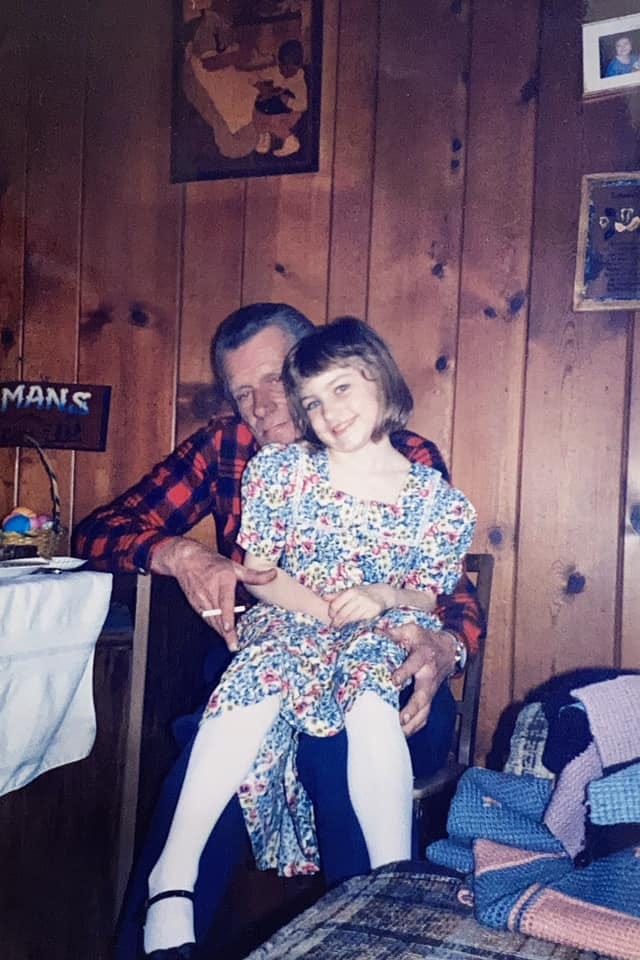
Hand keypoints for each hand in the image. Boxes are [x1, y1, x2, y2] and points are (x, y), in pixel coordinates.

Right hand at [150, 537, 275, 650]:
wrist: (187, 561)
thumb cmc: (212, 563)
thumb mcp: (235, 567)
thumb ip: (254, 575)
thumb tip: (273, 574)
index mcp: (223, 581)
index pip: (225, 601)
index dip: (227, 616)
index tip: (229, 628)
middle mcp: (210, 592)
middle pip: (218, 616)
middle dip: (226, 633)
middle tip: (234, 645)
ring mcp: (201, 600)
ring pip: (212, 620)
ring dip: (221, 632)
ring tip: (232, 643)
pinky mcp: (196, 606)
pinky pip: (207, 619)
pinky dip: (216, 626)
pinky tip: (224, 632)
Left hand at [325, 584, 394, 627]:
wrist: (383, 593)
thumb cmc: (363, 592)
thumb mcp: (350, 591)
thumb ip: (337, 595)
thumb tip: (323, 597)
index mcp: (351, 591)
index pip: (336, 605)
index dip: (332, 612)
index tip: (331, 616)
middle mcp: (359, 597)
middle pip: (343, 614)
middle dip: (337, 621)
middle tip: (333, 626)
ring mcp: (367, 605)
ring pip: (351, 618)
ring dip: (344, 624)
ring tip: (340, 627)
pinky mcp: (373, 612)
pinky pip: (360, 620)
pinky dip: (354, 623)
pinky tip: (351, 624)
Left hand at [386, 623, 457, 735]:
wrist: (448, 649)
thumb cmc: (425, 640)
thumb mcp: (412, 631)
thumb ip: (394, 633)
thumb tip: (374, 633)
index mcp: (423, 657)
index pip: (414, 665)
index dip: (404, 672)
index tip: (393, 681)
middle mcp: (428, 676)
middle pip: (423, 695)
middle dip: (412, 708)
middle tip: (400, 718)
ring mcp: (430, 690)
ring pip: (425, 710)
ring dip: (412, 723)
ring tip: (398, 732)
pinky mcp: (429, 699)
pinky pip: (424, 716)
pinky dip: (414, 727)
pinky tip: (402, 734)